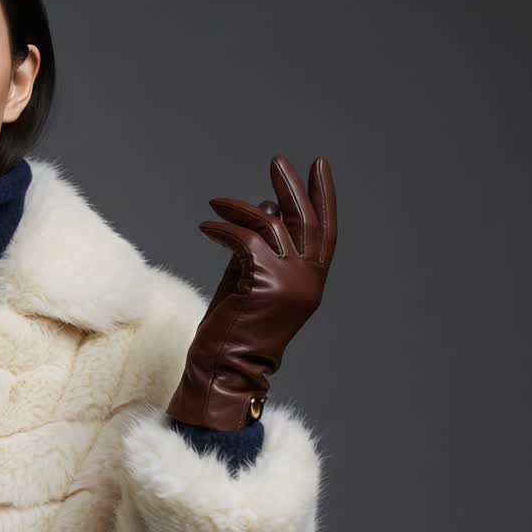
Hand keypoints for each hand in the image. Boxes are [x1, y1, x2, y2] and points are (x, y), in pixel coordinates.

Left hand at [166, 154, 337, 430]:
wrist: (225, 370)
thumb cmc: (234, 331)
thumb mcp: (252, 280)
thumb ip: (262, 247)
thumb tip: (265, 207)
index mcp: (311, 282)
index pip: (325, 231)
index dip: (323, 196)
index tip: (318, 167)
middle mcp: (309, 281)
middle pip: (306, 220)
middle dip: (292, 186)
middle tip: (276, 160)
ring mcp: (291, 282)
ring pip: (272, 224)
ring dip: (240, 208)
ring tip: (216, 202)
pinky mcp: (266, 282)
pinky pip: (245, 239)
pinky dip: (224, 228)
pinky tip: (206, 227)